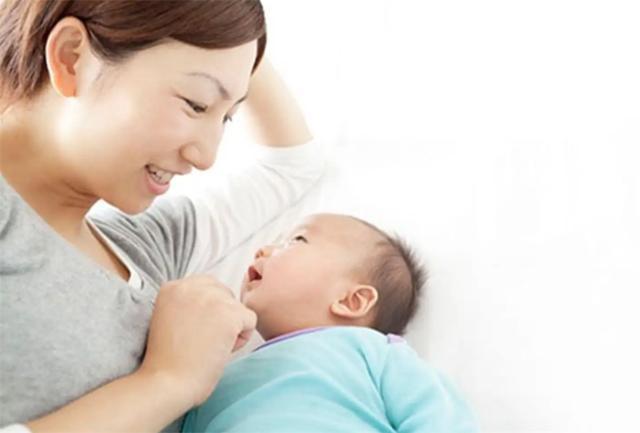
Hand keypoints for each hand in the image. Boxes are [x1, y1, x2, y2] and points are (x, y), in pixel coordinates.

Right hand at [137, 275, 255, 406]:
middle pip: (224, 293)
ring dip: (231, 328)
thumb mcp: (169, 319)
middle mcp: (190, 286)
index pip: (206, 287)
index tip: (195, 331)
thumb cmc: (168, 362)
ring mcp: (211, 298)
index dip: (208, 312)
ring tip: (209, 348)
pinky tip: (221, 351)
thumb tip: (215, 307)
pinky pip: (250, 320)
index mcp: (172, 287)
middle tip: (203, 341)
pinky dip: (242, 339)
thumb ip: (188, 305)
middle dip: (221, 316)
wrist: (167, 383)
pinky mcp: (229, 313)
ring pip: (238, 308)